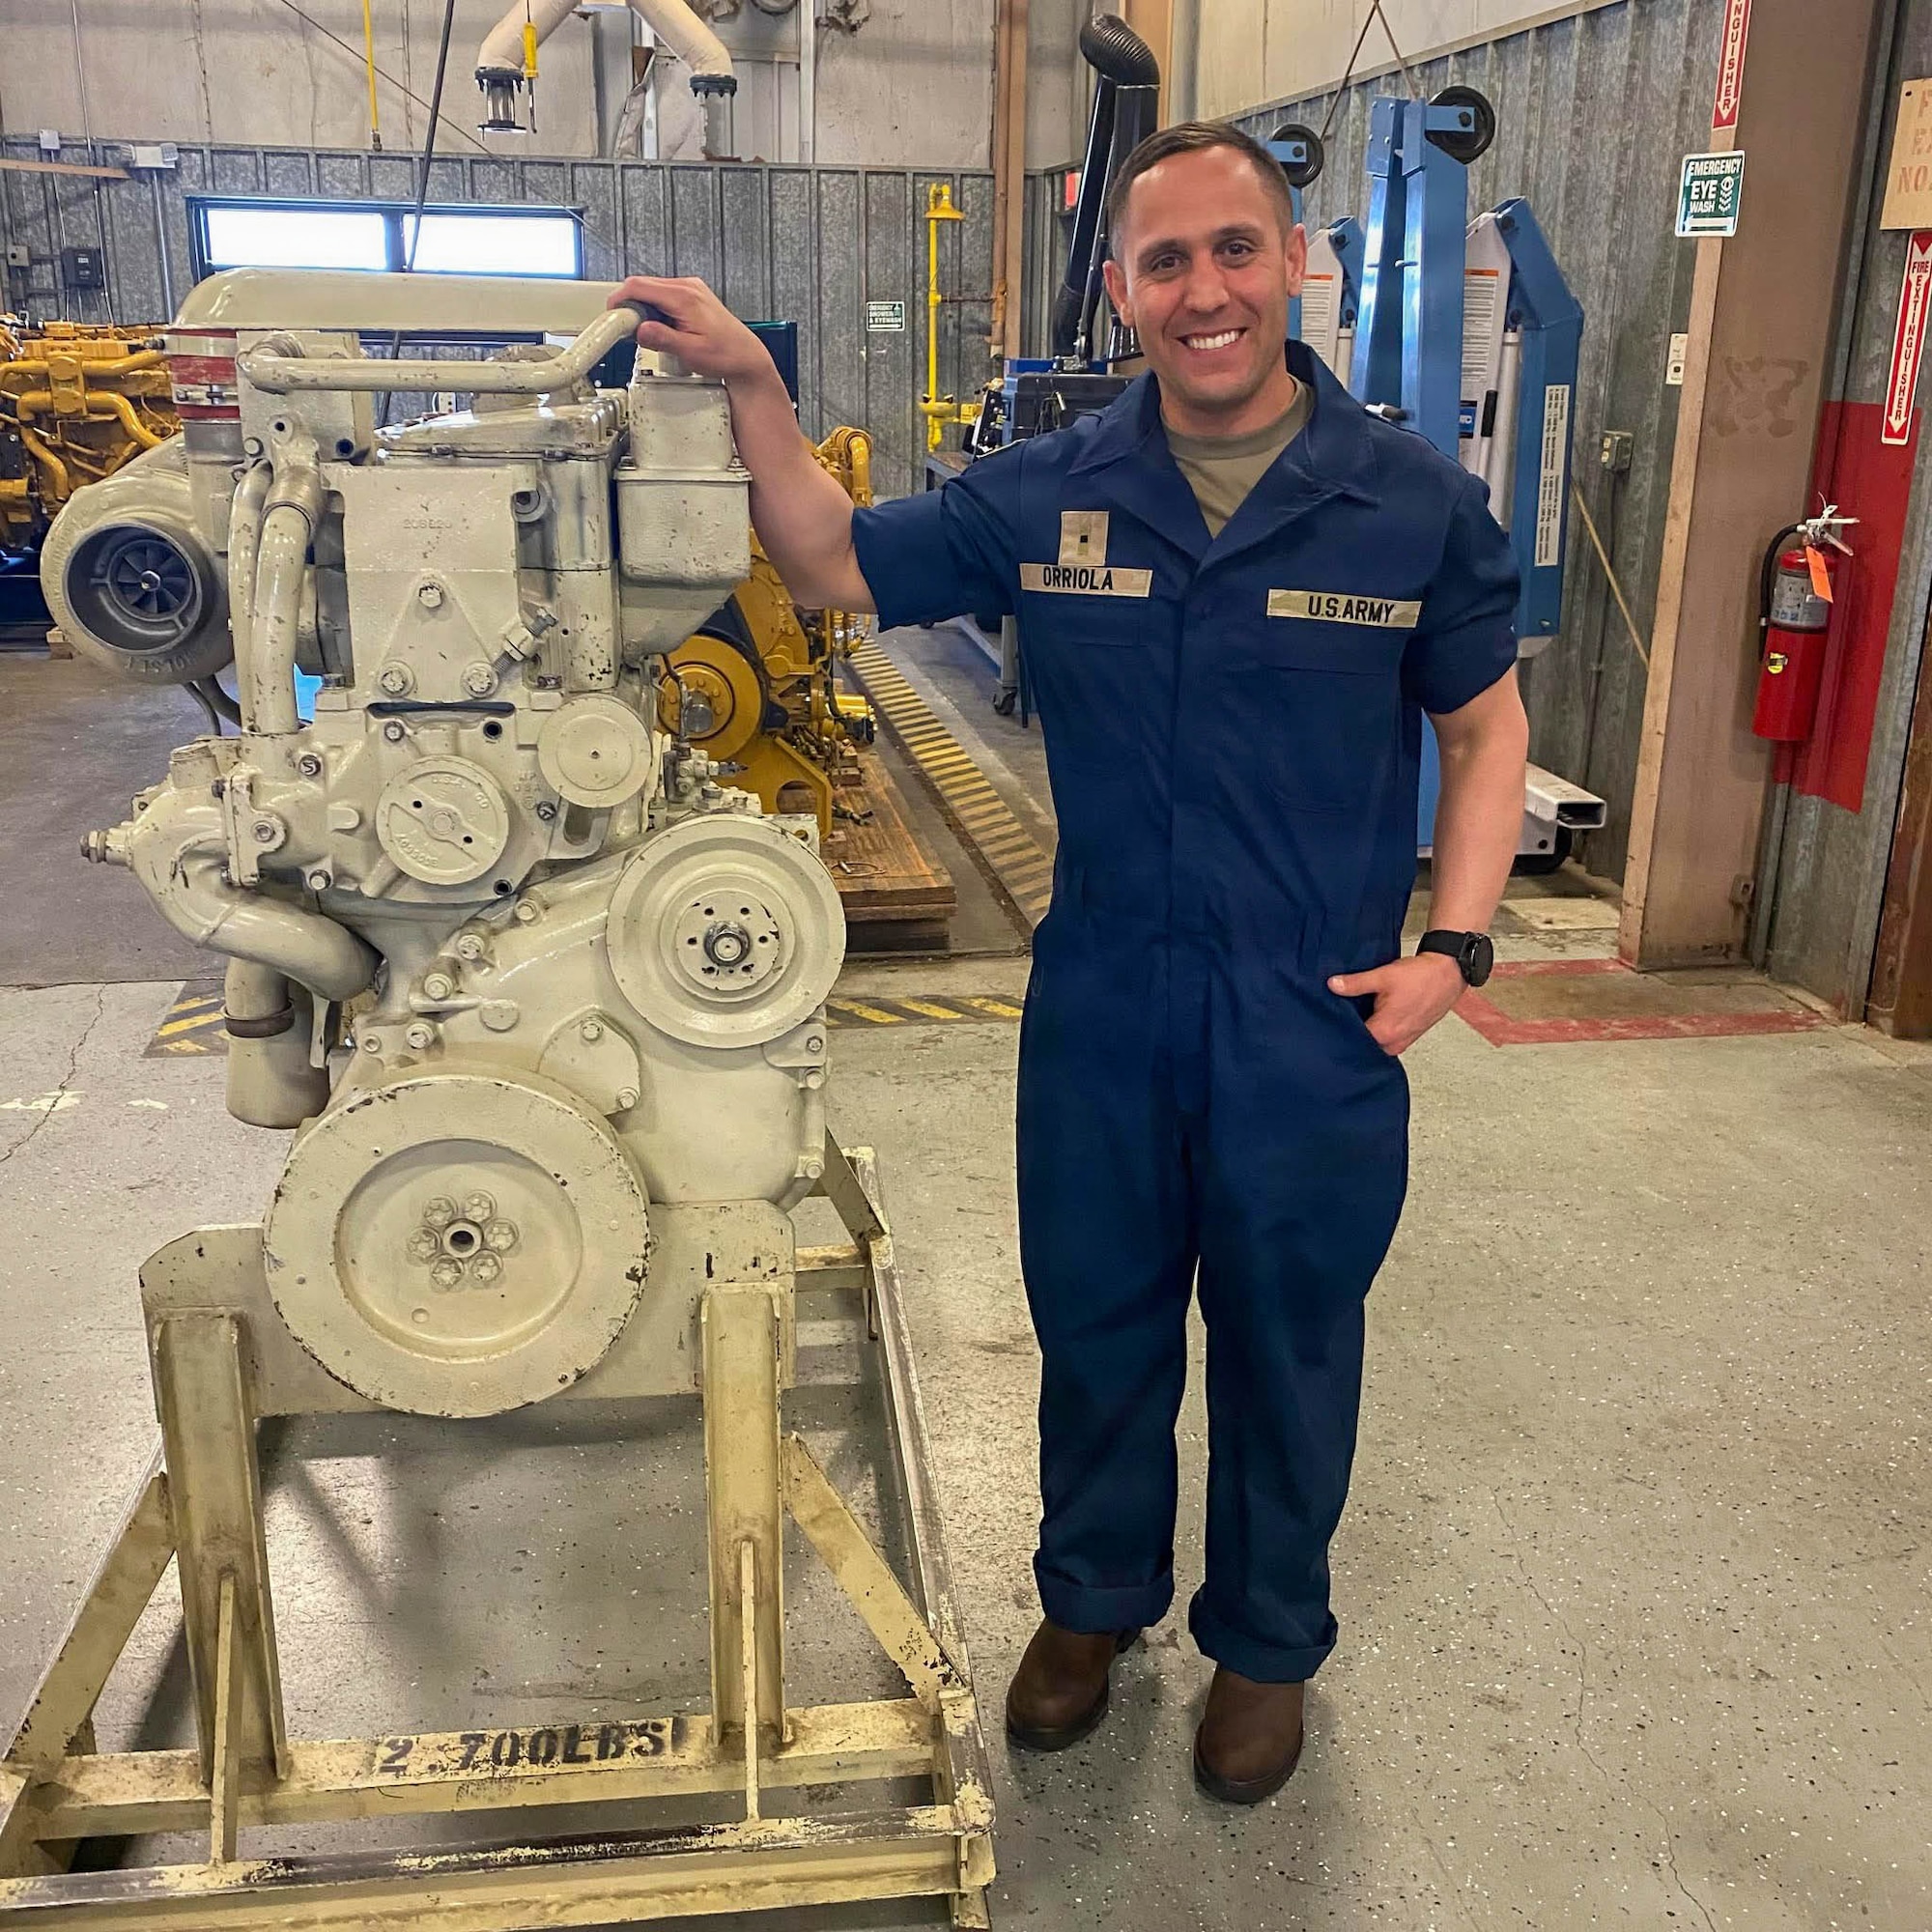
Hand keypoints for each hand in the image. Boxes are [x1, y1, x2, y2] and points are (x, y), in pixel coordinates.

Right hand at [607, 275, 776, 386]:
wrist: (746, 357)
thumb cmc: (726, 355)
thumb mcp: (690, 352)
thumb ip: (662, 339)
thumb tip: (640, 330)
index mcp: (685, 297)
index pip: (639, 286)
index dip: (620, 300)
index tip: (612, 317)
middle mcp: (687, 287)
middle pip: (642, 285)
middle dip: (631, 307)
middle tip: (629, 331)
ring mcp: (690, 289)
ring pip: (651, 291)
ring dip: (643, 310)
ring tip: (651, 335)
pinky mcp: (691, 295)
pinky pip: (662, 297)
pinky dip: (655, 311)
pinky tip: (663, 330)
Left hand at [1327, 952, 1467, 1055]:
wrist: (1449, 972)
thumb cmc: (1422, 976)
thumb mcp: (1382, 976)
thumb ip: (1355, 984)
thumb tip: (1333, 985)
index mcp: (1384, 1032)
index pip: (1352, 1039)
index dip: (1340, 1027)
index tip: (1332, 1017)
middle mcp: (1394, 1042)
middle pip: (1364, 1043)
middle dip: (1354, 1030)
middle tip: (1345, 1013)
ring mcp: (1404, 1041)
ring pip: (1377, 1042)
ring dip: (1369, 1029)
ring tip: (1363, 1011)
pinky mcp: (1411, 1035)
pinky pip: (1389, 1038)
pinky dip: (1382, 1029)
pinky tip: (1379, 1014)